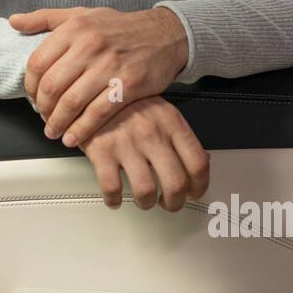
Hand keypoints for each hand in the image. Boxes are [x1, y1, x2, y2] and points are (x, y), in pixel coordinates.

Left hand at [11, 6, 188, 146]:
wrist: (165, 34)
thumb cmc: (120, 27)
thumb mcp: (82, 14)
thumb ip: (45, 18)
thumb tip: (14, 21)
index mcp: (74, 28)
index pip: (38, 62)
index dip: (30, 86)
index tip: (32, 97)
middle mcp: (90, 45)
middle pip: (52, 86)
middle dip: (42, 108)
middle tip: (42, 117)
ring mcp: (110, 66)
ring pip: (71, 102)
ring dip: (57, 123)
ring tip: (53, 131)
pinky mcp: (128, 85)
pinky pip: (97, 114)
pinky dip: (81, 130)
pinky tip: (73, 138)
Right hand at [79, 96, 209, 210]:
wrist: (92, 89)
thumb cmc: (128, 102)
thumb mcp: (161, 111)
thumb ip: (180, 136)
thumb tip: (200, 162)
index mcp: (172, 122)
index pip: (198, 163)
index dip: (199, 186)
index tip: (193, 193)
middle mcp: (152, 134)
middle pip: (175, 183)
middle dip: (174, 203)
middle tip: (169, 203)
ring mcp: (126, 143)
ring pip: (146, 191)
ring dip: (147, 203)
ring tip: (144, 200)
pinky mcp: (102, 152)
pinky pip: (112, 188)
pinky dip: (115, 200)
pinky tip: (116, 198)